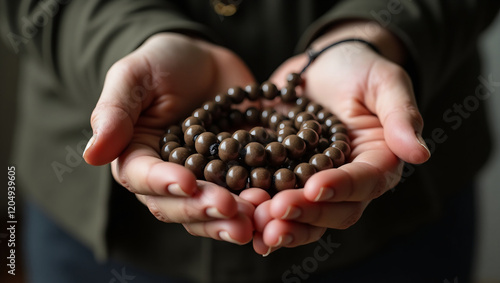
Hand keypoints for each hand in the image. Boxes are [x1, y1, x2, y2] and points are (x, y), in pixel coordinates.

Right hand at [83, 33, 256, 244]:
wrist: (205, 62)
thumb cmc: (163, 63)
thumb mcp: (134, 76)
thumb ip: (114, 112)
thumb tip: (93, 154)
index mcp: (137, 157)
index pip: (143, 178)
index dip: (163, 183)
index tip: (186, 181)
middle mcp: (168, 178)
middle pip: (179, 205)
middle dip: (204, 209)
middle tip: (231, 209)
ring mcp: (204, 181)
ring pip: (211, 212)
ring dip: (232, 220)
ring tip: (256, 218)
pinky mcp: (234, 177)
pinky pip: (243, 198)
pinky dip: (257, 207)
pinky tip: (273, 210)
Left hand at [251, 22, 430, 254]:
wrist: (323, 66)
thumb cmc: (358, 68)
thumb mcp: (384, 82)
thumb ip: (401, 115)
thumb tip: (420, 153)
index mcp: (378, 161)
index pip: (365, 182)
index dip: (342, 187)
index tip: (316, 187)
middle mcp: (349, 181)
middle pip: (335, 210)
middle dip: (306, 214)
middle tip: (276, 213)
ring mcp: (316, 183)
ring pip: (306, 217)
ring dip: (281, 224)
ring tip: (255, 224)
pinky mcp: (288, 179)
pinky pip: (277, 203)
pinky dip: (261, 215)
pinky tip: (241, 219)